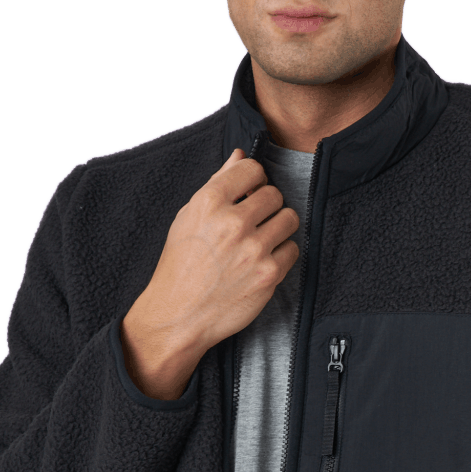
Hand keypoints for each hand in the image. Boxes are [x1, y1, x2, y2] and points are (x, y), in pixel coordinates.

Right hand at [120, 149, 300, 399]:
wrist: (178, 315)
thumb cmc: (180, 266)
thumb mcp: (189, 217)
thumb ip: (217, 184)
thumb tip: (240, 156)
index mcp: (209, 202)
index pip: (252, 169)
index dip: (254, 179)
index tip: (251, 192)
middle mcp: (233, 223)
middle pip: (274, 194)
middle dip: (267, 205)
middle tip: (255, 222)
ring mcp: (253, 249)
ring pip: (289, 219)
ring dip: (279, 227)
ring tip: (262, 240)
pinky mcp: (268, 274)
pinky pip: (292, 250)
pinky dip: (281, 255)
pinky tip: (263, 262)